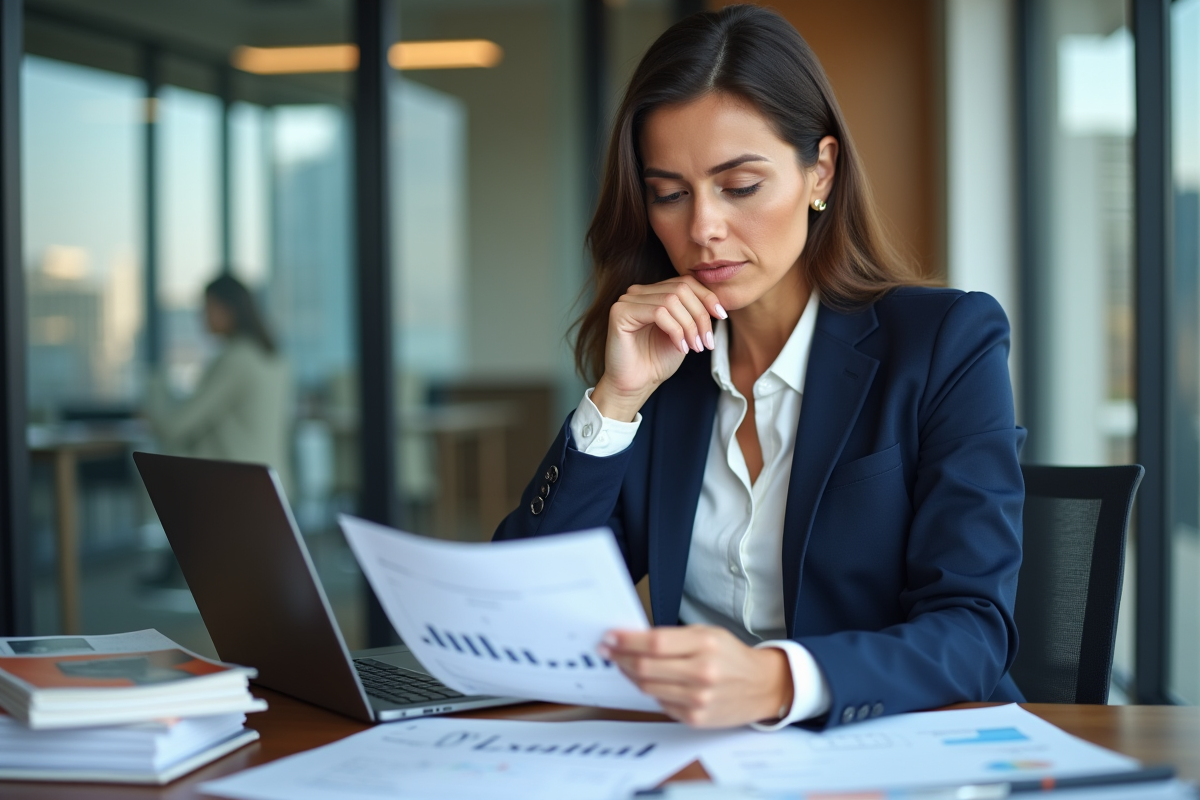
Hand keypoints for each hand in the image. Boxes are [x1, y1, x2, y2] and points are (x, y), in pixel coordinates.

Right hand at [591, 277, 726, 421]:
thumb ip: (695, 313)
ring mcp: (627, 300)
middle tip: (707, 341)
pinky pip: (658, 313)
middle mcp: (639, 292)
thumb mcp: (684, 333)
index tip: (722, 316)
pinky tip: (680, 348)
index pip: (686, 282)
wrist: (635, 385)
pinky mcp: (620, 312)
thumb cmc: (657, 361)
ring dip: (690, 326)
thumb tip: (718, 303)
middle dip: (700, 315)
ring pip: (671, 301)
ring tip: (695, 347)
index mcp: (653, 293)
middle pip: (681, 289)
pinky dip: (675, 331)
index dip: (707, 297)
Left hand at [599, 625, 793, 727]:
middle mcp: (702, 673)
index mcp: (705, 645)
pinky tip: (650, 681)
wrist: (761, 686)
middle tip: (608, 650)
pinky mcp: (695, 718)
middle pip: (645, 667)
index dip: (626, 641)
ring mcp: (698, 699)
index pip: (654, 643)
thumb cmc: (732, 656)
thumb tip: (632, 640)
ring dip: (629, 674)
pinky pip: (659, 703)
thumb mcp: (707, 634)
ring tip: (624, 664)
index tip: (609, 637)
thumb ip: (673, 637)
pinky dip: (650, 690)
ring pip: (647, 687)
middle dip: (620, 657)